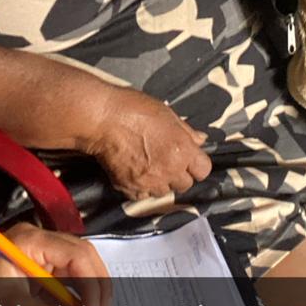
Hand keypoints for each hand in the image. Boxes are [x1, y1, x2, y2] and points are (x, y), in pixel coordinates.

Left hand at [0, 223, 110, 305]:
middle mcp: (38, 243)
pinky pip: (63, 283)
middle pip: (83, 259)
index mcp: (31, 241)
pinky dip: (73, 301)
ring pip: (76, 271)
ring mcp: (37, 257)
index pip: (77, 255)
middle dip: (96, 288)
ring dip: (87, 296)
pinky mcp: (34, 273)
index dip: (93, 284)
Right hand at [86, 87, 211, 199]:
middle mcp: (170, 170)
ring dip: (160, 182)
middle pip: (185, 184)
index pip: (203, 170)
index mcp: (183, 150)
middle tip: (167, 160)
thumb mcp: (166, 113)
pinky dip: (141, 188)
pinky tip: (135, 173)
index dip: (196, 164)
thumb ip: (186, 131)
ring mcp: (150, 182)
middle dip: (178, 174)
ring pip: (164, 192)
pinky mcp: (130, 189)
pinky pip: (142, 196)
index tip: (189, 158)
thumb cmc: (134, 109)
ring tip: (149, 166)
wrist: (101, 119)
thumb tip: (200, 139)